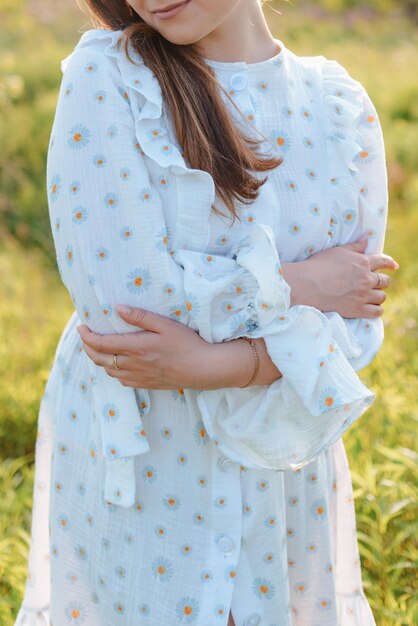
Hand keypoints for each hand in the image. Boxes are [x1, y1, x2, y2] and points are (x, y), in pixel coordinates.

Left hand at [76, 305, 213, 389]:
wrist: (203, 369)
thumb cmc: (187, 343)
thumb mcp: (165, 325)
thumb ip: (140, 316)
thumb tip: (117, 308)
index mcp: (136, 347)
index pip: (102, 343)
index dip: (87, 336)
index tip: (82, 326)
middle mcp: (133, 364)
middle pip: (99, 359)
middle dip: (87, 347)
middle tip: (85, 335)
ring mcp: (138, 377)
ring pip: (108, 370)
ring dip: (99, 359)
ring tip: (98, 347)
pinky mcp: (145, 384)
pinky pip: (120, 380)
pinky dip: (112, 370)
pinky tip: (116, 363)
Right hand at [282, 235, 399, 317]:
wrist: (308, 285)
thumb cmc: (319, 265)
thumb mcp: (337, 251)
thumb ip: (355, 247)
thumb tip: (366, 239)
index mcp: (363, 262)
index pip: (383, 261)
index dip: (390, 263)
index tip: (394, 266)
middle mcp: (367, 279)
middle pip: (384, 281)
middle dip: (382, 281)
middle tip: (376, 283)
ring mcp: (363, 295)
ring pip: (382, 296)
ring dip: (378, 295)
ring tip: (372, 296)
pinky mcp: (358, 309)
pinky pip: (377, 311)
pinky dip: (377, 309)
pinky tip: (371, 308)